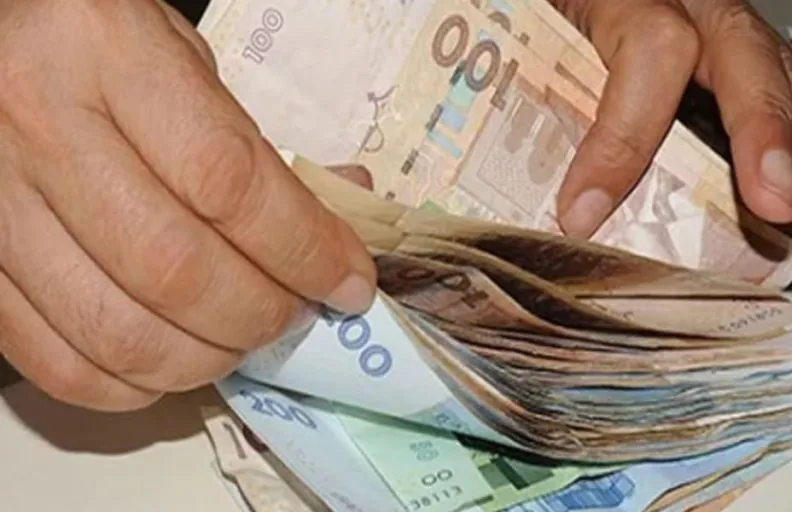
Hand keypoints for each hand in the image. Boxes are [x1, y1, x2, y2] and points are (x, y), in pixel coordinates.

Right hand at [0, 0, 376, 411]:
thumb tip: (340, 225)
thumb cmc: (94, 41)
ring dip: (204, 359)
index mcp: (106, 53)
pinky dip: (130, 385)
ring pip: (115, 331)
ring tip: (241, 340)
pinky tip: (172, 363)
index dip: (304, 250)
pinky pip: (53, 360)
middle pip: (174, 270)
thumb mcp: (183, 58)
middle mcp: (38, 124)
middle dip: (260, 315)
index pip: (229, 182)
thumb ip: (254, 143)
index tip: (348, 283)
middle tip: (294, 315)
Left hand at [550, 0, 791, 261]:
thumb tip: (547, 200)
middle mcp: (700, 2)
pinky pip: (788, 98)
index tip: (582, 212)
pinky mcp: (743, 55)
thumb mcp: (540, 20)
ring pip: (788, 82)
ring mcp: (730, 26)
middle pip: (750, 59)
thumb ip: (529, 78)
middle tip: (778, 209)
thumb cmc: (553, 8)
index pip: (651, 48)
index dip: (624, 134)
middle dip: (771, 139)